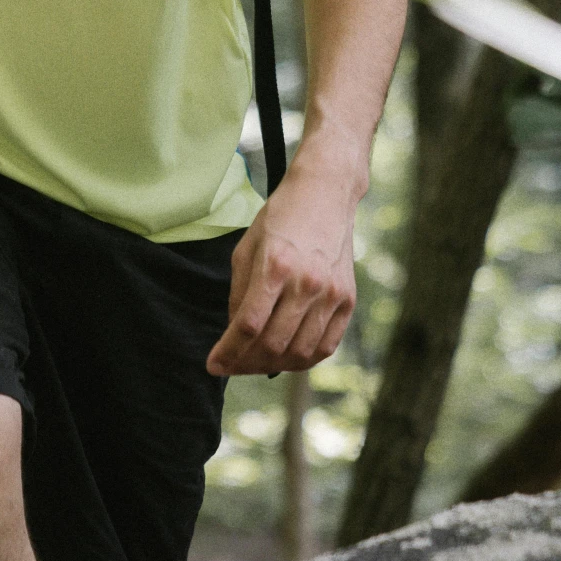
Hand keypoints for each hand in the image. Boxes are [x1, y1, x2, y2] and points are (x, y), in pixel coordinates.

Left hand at [206, 170, 356, 377]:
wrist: (325, 194)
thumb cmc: (279, 218)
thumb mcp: (246, 249)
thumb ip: (239, 295)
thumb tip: (235, 335)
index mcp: (275, 266)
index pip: (248, 326)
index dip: (228, 352)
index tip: (213, 365)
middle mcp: (307, 283)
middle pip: (273, 344)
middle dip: (245, 363)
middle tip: (231, 365)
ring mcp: (331, 294)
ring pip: (300, 352)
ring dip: (272, 365)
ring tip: (254, 363)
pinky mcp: (348, 300)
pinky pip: (326, 346)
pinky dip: (303, 360)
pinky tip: (284, 357)